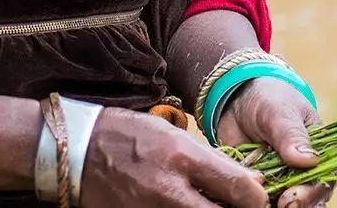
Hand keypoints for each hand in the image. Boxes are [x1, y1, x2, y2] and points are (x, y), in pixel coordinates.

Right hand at [81, 107, 268, 207]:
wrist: (79, 152)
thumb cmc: (128, 136)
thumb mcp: (171, 136)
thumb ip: (211, 160)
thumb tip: (249, 181)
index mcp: (182, 158)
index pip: (238, 189)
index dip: (257, 199)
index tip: (258, 199)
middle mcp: (170, 191)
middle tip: (240, 207)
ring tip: (210, 204)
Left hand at [216, 77, 333, 207]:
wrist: (238, 99)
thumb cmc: (268, 100)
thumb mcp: (279, 111)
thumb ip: (291, 135)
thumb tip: (309, 160)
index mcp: (319, 156)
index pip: (321, 183)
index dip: (309, 195)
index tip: (291, 199)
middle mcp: (302, 176)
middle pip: (302, 201)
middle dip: (289, 205)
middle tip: (273, 205)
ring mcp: (279, 183)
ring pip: (277, 204)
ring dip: (266, 205)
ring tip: (252, 202)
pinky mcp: (257, 187)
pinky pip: (252, 200)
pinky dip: (245, 201)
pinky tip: (236, 200)